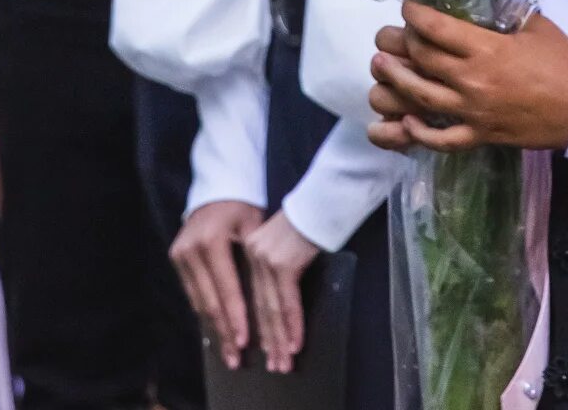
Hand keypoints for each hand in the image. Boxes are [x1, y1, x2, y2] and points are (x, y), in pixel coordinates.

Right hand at [170, 199, 261, 362]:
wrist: (216, 188)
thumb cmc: (242, 208)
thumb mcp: (253, 227)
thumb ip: (255, 260)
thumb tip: (267, 301)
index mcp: (211, 241)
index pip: (226, 289)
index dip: (236, 317)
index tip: (245, 342)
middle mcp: (190, 250)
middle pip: (210, 301)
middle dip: (224, 332)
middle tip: (235, 359)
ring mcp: (179, 255)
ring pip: (199, 301)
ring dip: (214, 328)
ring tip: (227, 353)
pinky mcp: (176, 259)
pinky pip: (192, 293)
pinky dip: (206, 312)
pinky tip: (217, 331)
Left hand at [239, 210, 321, 372]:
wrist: (321, 202)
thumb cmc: (306, 225)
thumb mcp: (282, 248)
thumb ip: (273, 271)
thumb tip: (274, 310)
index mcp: (247, 253)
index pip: (245, 297)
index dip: (249, 327)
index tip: (253, 351)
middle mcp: (251, 256)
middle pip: (256, 307)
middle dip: (266, 341)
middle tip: (273, 366)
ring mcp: (265, 259)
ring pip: (270, 309)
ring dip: (278, 340)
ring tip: (283, 363)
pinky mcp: (282, 262)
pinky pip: (286, 302)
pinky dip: (292, 325)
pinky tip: (295, 343)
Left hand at [364, 4, 567, 151]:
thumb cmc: (566, 64)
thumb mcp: (537, 26)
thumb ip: (507, 12)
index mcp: (487, 49)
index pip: (435, 27)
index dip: (414, 14)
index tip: (408, 7)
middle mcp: (473, 80)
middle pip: (422, 59)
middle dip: (399, 42)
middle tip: (389, 34)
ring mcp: (474, 112)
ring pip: (421, 96)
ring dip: (396, 80)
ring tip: (380, 67)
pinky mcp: (481, 136)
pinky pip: (443, 139)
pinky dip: (420, 133)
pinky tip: (405, 121)